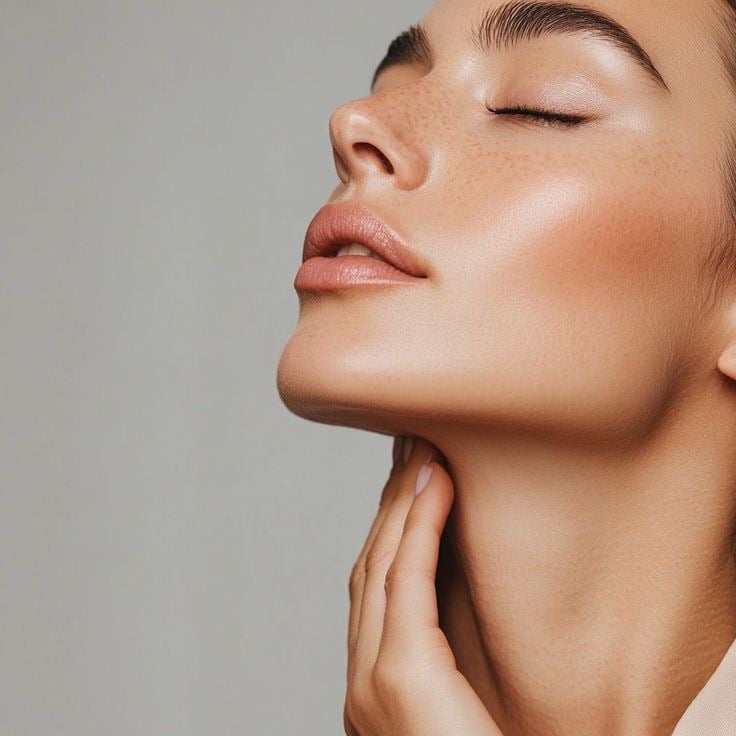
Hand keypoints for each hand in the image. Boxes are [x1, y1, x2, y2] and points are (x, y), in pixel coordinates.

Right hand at [343, 436, 504, 734]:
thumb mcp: (453, 707)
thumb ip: (439, 658)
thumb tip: (453, 600)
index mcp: (375, 688)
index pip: (375, 587)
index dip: (389, 528)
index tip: (408, 479)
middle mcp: (363, 678)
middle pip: (371, 566)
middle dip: (389, 503)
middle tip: (408, 448)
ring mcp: (373, 678)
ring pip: (381, 563)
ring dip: (401, 501)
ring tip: (420, 450)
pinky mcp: (401, 675)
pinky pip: (407, 580)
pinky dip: (418, 525)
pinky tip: (435, 484)